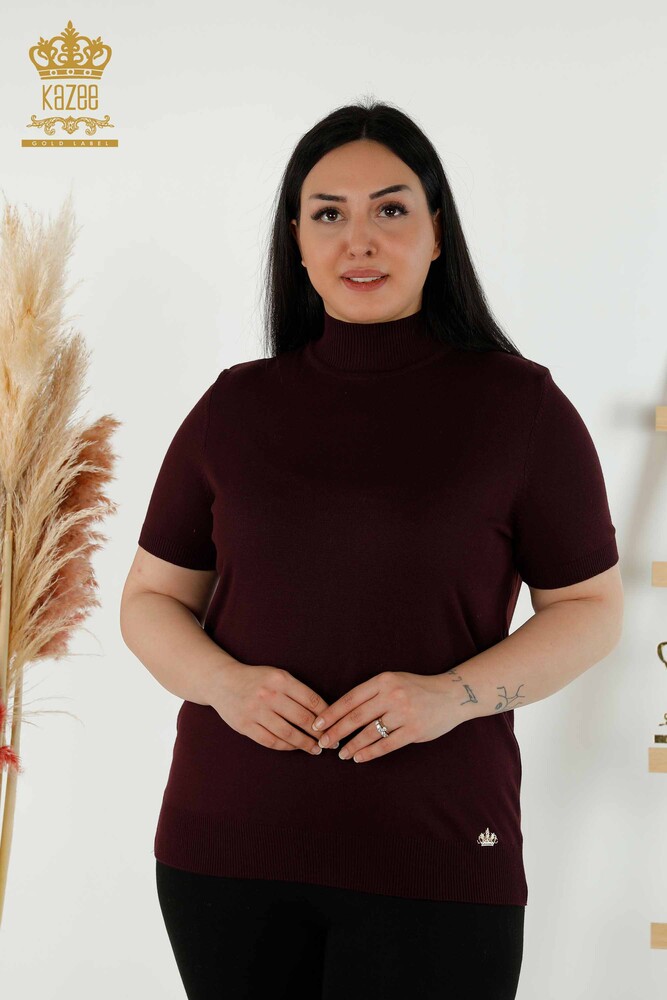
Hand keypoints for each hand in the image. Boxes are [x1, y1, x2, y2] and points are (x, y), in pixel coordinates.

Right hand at [210, 663, 333, 755]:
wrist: (222, 681)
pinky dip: (286, 747)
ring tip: (316, 749)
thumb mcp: (277, 675)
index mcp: (281, 679)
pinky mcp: (245, 725)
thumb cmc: (257, 680)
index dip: (327, 715)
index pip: (311, 699)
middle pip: (302, 718)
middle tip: (331, 741)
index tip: (336, 724)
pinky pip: (271, 741)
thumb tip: (324, 712)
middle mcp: (269, 694)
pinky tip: (295, 747)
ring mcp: (255, 711)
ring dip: (305, 744)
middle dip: (320, 733)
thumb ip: (297, 691)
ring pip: (288, 733)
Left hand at [310, 671, 459, 762]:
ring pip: (369, 732)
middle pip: (356, 716)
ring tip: (341, 753)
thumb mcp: (393, 681)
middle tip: (323, 742)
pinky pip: (386, 745)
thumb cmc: (417, 689)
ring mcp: (404, 713)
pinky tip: (359, 757)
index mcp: (383, 680)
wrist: (452, 695)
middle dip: (336, 731)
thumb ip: (372, 694)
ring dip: (352, 745)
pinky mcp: (414, 730)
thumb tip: (342, 713)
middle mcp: (392, 695)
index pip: (350, 698)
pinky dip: (370, 753)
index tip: (317, 724)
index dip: (332, 713)